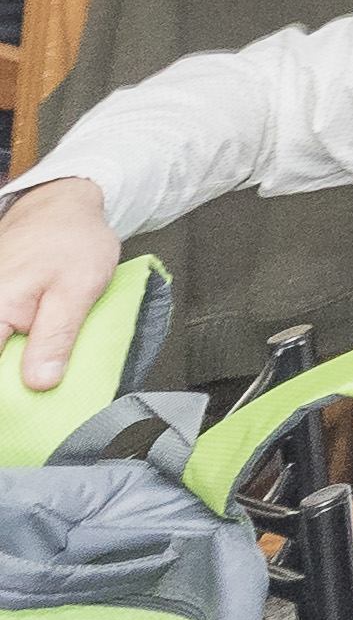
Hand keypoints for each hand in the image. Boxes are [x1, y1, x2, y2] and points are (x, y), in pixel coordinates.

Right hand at [0, 182, 115, 392]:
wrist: (59, 206)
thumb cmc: (72, 242)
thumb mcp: (77, 290)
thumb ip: (55, 338)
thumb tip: (38, 384)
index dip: (7, 395)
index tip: (18, 413)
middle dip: (10, 377)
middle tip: (35, 393)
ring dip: (11, 364)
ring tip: (31, 378)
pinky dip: (11, 348)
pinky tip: (24, 358)